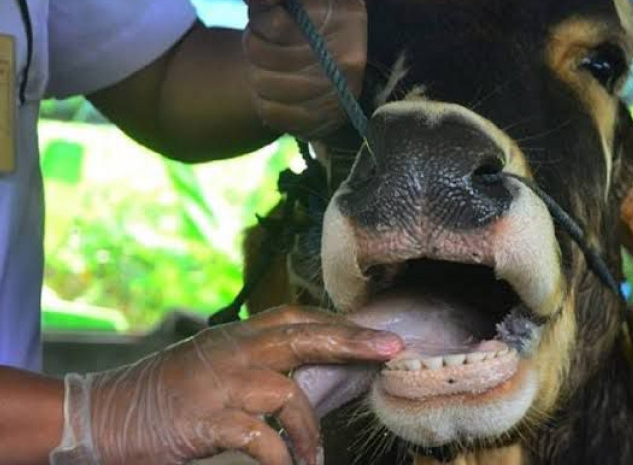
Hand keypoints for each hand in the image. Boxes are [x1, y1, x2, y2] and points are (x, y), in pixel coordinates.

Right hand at [49, 306, 402, 464]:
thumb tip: (299, 377)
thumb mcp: (213, 364)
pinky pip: (261, 438)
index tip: (370, 331)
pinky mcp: (208, 419)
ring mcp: (221, 383)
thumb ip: (254, 363)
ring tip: (314, 458)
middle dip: (351, 340)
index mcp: (235, 336)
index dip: (335, 322)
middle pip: (303, 336)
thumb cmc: (165, 392)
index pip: (295, 317)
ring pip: (287, 393)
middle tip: (391, 348)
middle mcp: (233, 351)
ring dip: (310, 430)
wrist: (105, 414)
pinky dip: (281, 457)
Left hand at [243, 0, 365, 139]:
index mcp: (346, 15)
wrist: (330, 49)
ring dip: (255, 74)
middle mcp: (350, 58)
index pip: (277, 26)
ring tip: (266, 66)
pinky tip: (273, 90)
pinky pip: (274, 115)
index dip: (260, 23)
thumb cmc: (306, 7)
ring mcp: (341, 95)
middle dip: (253, 47)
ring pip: (266, 87)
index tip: (267, 19)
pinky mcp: (327, 122)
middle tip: (261, 43)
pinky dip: (263, 102)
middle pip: (266, 58)